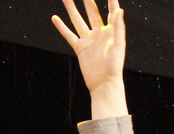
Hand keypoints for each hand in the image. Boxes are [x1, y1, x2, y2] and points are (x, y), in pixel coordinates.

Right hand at [52, 0, 127, 117]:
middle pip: (92, 12)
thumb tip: (119, 10)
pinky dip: (61, 27)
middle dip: (87, 0)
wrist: (104, 84)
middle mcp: (99, 34)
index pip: (110, 11)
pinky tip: (55, 17)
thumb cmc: (114, 67)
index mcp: (111, 32)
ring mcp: (89, 40)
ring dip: (72, 8)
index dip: (110, 0)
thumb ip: (119, 28)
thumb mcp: (118, 45)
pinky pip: (69, 35)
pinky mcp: (80, 48)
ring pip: (78, 20)